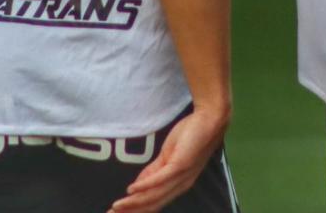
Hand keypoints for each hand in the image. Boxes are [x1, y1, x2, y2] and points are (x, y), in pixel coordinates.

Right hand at [109, 106, 229, 212]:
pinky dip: (145, 185)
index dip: (134, 211)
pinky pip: (161, 178)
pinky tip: (131, 190)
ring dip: (133, 203)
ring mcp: (180, 176)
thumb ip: (152, 173)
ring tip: (116, 207)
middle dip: (130, 212)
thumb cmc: (190, 137)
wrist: (209, 121)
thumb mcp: (167, 158)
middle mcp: (179, 186)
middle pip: (151, 205)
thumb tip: (134, 188)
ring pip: (153, 195)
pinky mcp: (180, 165)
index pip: (152, 204)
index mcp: (176, 186)